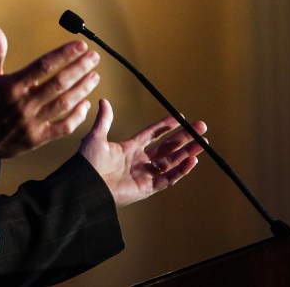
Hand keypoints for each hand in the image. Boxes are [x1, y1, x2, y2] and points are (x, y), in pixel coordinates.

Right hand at [0, 24, 101, 169]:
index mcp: (12, 85)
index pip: (44, 65)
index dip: (65, 54)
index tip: (80, 45)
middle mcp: (24, 103)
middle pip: (59, 82)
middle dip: (80, 68)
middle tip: (94, 57)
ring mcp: (32, 122)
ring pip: (65, 103)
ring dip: (83, 88)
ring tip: (94, 76)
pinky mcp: (37, 138)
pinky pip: (64, 127)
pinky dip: (77, 116)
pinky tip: (86, 104)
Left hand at [79, 99, 206, 206]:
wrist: (86, 186)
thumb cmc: (88, 163)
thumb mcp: (96, 138)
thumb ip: (104, 120)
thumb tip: (103, 100)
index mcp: (129, 148)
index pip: (152, 134)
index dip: (166, 125)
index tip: (180, 117)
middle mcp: (140, 161)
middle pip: (168, 147)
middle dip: (185, 137)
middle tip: (201, 127)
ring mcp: (145, 174)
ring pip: (172, 162)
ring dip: (188, 152)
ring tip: (203, 142)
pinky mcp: (148, 188)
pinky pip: (168, 178)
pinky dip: (181, 170)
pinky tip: (192, 160)